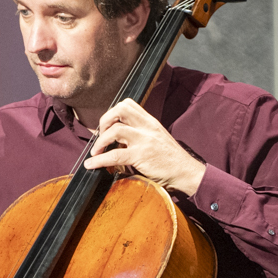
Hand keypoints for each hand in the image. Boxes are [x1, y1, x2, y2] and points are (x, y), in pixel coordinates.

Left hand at [84, 99, 205, 195]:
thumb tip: (115, 141)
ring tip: (95, 153)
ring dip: (100, 142)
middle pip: (121, 109)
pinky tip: (91, 164)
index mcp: (150, 122)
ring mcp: (144, 140)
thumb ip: (139, 135)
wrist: (186, 172)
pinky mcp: (141, 156)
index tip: (106, 127)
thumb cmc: (170, 159)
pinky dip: (99, 160)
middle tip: (100, 136)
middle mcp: (147, 127)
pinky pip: (114, 155)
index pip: (128, 104)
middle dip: (104, 121)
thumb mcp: (156, 139)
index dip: (112, 113)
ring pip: (115, 130)